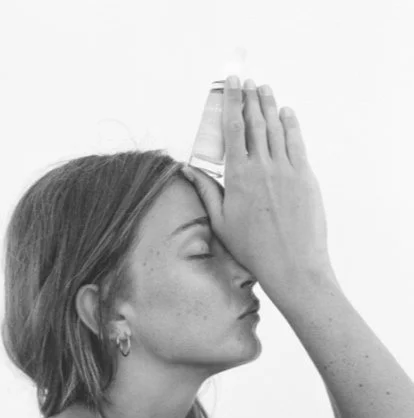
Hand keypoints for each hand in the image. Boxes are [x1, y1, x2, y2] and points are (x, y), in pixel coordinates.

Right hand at [182, 76, 332, 292]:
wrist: (291, 263)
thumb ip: (205, 190)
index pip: (234, 129)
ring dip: (269, 105)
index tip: (231, 83)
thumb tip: (187, 169)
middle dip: (250, 97)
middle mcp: (263, 166)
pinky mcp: (305, 176)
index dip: (232, 102)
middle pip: (255, 122)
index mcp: (238, 176)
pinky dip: (291, 124)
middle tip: (246, 79)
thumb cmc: (251, 247)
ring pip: (276, 128)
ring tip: (264, 88)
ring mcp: (287, 169)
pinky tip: (286, 113)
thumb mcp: (220, 220)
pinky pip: (297, 142)